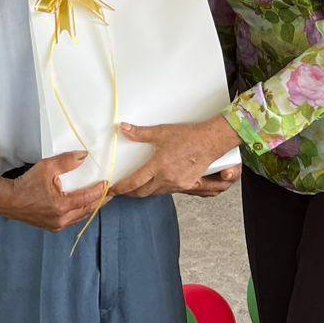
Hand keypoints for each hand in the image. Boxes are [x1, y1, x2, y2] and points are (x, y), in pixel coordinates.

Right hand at [1, 151, 105, 231]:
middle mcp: (61, 219)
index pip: (87, 198)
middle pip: (87, 210)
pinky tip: (83, 206)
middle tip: (111, 193)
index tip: (108, 183)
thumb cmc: (27, 183)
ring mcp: (56, 225)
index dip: (99, 191)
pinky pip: (72, 220)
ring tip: (100, 199)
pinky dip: (80, 213)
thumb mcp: (47, 167)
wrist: (8, 201)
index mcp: (62, 206)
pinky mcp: (51, 226)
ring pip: (80, 217)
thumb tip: (84, 155)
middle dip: (99, 201)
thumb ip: (67, 161)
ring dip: (90, 208)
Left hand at [113, 117, 241, 198]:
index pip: (134, 182)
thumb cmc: (187, 136)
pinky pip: (168, 190)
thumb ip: (140, 133)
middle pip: (143, 192)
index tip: (113, 190)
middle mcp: (166, 178)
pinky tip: (158, 184)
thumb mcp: (161, 132)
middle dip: (131, 193)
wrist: (210, 142)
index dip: (122, 188)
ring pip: (156, 193)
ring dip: (145, 192)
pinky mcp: (186, 185)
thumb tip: (124, 128)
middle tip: (123, 191)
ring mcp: (177, 184)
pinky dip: (159, 189)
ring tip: (138, 188)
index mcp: (158, 166)